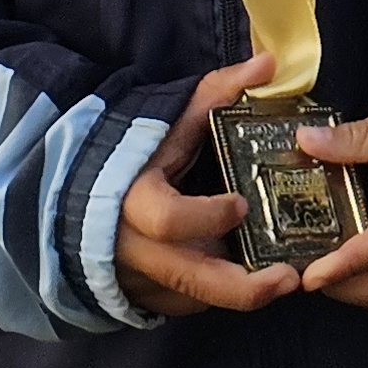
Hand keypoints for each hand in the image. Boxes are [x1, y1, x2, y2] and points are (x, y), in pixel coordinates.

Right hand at [115, 55, 296, 317]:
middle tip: (289, 279)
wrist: (78, 195)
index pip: (166, 219)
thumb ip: (216, 93)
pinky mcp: (141, 296)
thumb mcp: (169, 121)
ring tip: (285, 280)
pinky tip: (249, 279)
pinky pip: (183, 304)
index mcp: (133, 201)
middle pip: (187, 279)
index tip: (241, 206)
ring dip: (237, 293)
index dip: (205, 217)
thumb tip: (267, 63)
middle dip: (241, 287)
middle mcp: (131, 248)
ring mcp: (135, 278)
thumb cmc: (133, 154)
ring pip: (191, 298)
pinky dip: (214, 296)